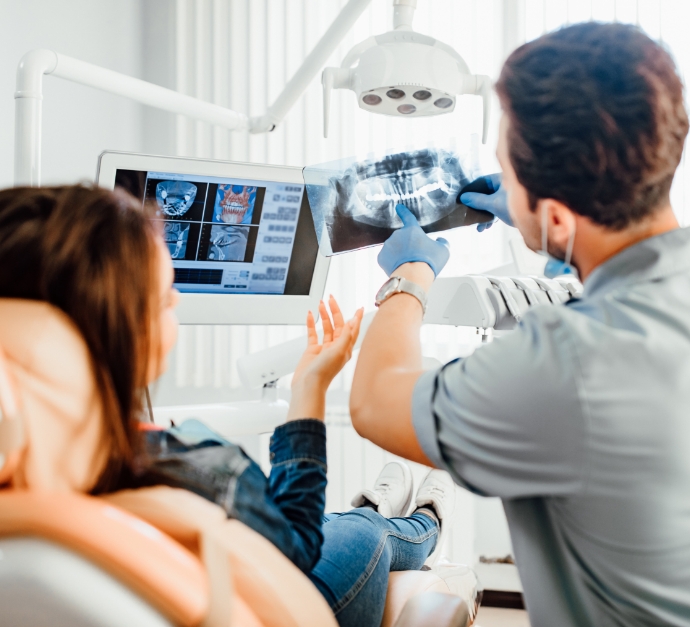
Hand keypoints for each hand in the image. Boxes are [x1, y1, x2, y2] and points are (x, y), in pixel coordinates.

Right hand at [287, 296, 363, 420]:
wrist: (308, 386)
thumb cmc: (324, 373)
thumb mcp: (338, 352)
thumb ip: (346, 336)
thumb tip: (352, 322)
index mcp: (345, 348)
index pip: (353, 329)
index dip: (356, 318)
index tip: (359, 308)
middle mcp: (336, 347)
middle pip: (338, 324)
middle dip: (335, 311)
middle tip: (331, 299)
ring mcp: (324, 349)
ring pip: (326, 327)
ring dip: (324, 315)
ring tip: (321, 304)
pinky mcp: (312, 351)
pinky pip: (313, 334)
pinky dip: (311, 324)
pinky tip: (310, 315)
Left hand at [377, 204, 449, 276]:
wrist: (413, 277)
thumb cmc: (429, 262)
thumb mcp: (443, 250)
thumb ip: (442, 242)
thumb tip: (440, 240)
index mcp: (412, 230)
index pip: (408, 217)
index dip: (403, 212)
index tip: (398, 207)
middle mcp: (397, 234)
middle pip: (403, 239)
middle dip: (408, 246)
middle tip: (416, 258)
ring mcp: (387, 246)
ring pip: (394, 249)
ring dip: (400, 254)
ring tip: (409, 265)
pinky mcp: (381, 257)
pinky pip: (387, 258)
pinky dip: (392, 263)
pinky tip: (400, 268)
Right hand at [459, 173, 512, 229]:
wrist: (539, 220)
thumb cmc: (517, 206)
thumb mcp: (494, 204)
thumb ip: (478, 200)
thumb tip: (464, 198)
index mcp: (501, 178)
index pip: (481, 181)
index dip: (471, 190)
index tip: (462, 199)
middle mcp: (506, 185)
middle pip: (485, 193)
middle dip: (477, 207)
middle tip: (469, 215)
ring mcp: (509, 195)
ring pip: (491, 203)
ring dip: (484, 215)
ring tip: (479, 227)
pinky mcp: (512, 205)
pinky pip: (498, 209)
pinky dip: (492, 217)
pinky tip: (488, 227)